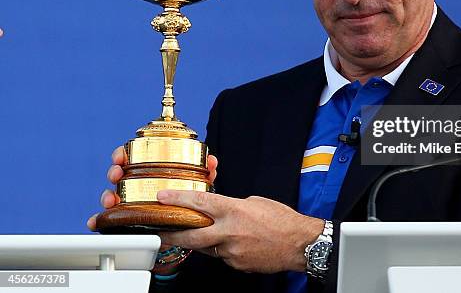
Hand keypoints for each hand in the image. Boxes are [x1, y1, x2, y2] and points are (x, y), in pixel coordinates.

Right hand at [86, 146, 218, 230]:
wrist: (185, 222)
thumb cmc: (187, 194)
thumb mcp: (197, 181)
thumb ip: (204, 170)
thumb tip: (212, 162)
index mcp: (148, 168)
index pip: (130, 155)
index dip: (122, 153)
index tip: (121, 157)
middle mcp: (136, 181)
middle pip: (118, 173)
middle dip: (113, 172)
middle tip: (116, 175)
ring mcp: (130, 199)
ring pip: (111, 194)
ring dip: (107, 195)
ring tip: (110, 201)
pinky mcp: (127, 217)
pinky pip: (110, 217)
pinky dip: (101, 219)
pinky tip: (95, 222)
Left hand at [156, 190, 323, 273]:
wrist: (299, 243)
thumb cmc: (282, 220)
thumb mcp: (254, 202)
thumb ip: (232, 206)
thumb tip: (219, 210)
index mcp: (234, 210)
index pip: (199, 203)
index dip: (178, 199)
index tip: (163, 198)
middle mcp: (230, 231)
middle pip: (192, 235)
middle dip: (172, 234)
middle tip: (161, 232)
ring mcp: (232, 251)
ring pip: (207, 247)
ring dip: (202, 241)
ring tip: (203, 234)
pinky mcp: (237, 264)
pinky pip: (222, 256)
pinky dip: (223, 250)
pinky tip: (233, 244)